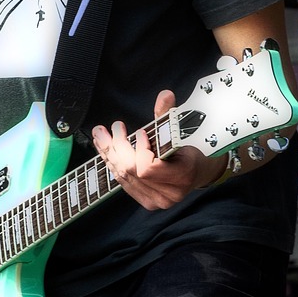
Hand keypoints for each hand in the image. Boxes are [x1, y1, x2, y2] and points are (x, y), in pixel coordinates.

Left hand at [91, 90, 223, 210]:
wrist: (197, 173)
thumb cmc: (191, 149)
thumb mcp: (183, 132)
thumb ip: (169, 115)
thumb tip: (164, 95)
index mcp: (181, 176)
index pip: (148, 168)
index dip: (140, 150)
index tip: (141, 132)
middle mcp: (168, 194)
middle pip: (132, 172)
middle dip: (116, 148)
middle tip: (107, 129)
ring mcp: (156, 201)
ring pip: (124, 177)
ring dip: (109, 154)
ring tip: (100, 136)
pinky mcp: (146, 201)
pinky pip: (124, 183)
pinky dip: (113, 165)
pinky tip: (106, 151)